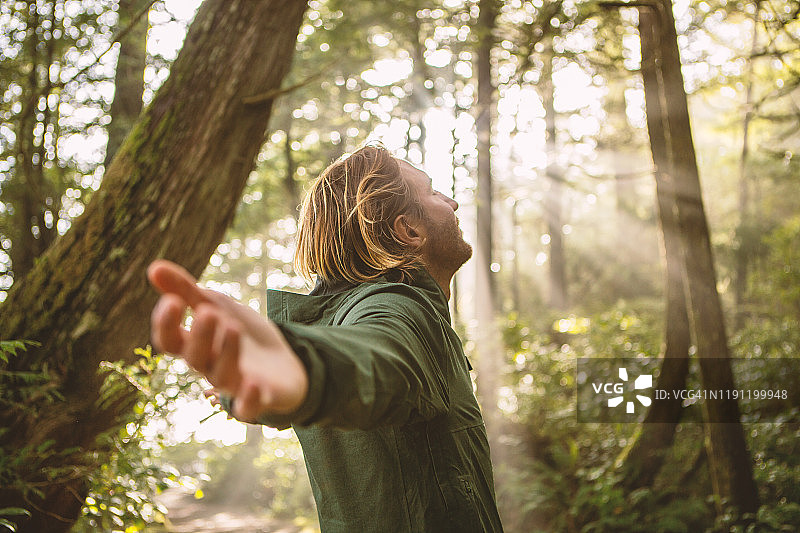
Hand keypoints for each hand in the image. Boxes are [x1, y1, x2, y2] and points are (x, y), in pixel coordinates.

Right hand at [148, 259, 307, 421]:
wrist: (284, 359)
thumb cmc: (243, 334)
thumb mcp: (218, 306)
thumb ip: (187, 291)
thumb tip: (154, 267)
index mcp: (196, 345)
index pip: (169, 341)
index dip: (166, 324)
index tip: (173, 301)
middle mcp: (210, 367)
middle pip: (195, 358)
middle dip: (200, 335)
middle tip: (208, 312)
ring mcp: (234, 384)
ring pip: (220, 376)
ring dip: (225, 352)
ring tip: (232, 327)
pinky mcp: (259, 398)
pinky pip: (248, 408)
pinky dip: (248, 400)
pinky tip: (253, 384)